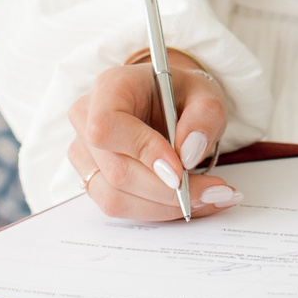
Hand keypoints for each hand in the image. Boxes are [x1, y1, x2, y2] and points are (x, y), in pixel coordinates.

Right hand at [66, 54, 237, 221]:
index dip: (142, 152)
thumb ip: (204, 117)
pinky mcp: (92, 178)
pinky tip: (190, 202)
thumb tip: (188, 154)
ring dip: (165, 206)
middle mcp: (87, 119)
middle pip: (116, 170)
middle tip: (213, 192)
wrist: (167, 103)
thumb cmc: (181, 94)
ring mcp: (84, 152)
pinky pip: (119, 206)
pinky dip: (157, 210)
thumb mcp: (205, 94)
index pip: (107, 126)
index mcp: (111, 87)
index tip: (180, 170)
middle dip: (167, 190)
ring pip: (115, 197)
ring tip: (209, 198)